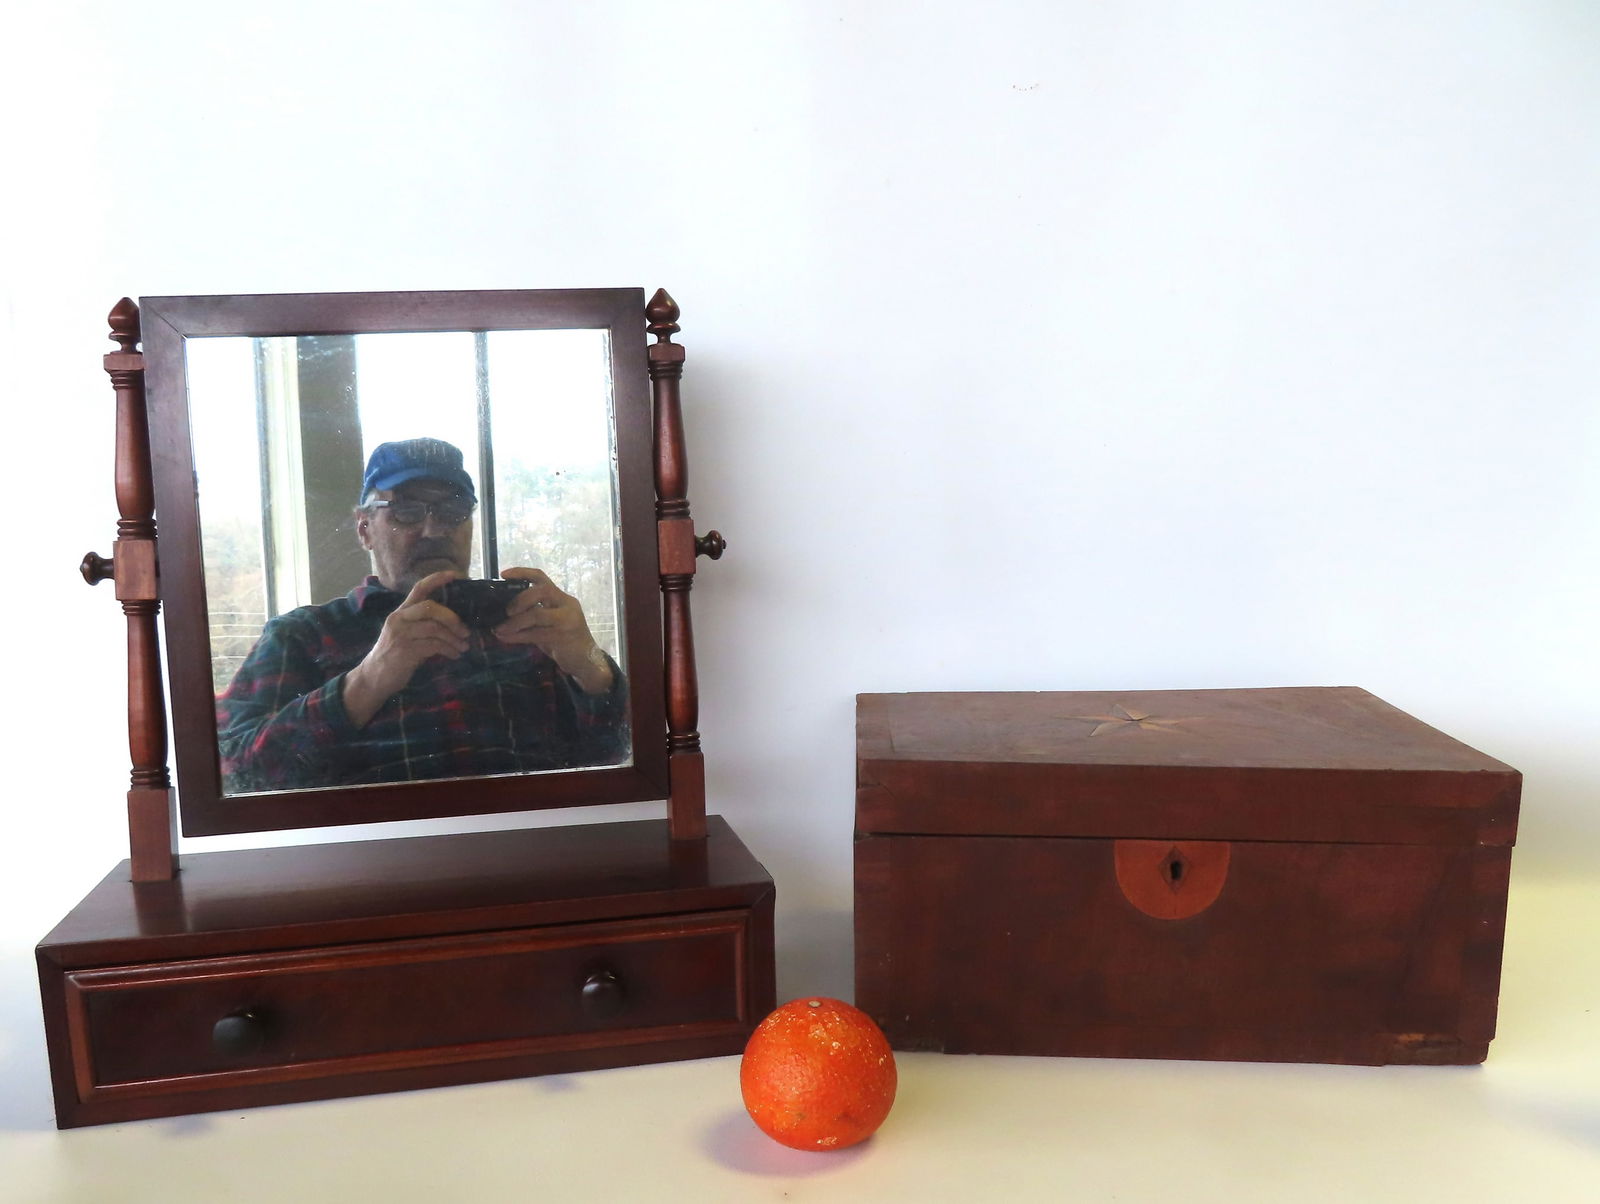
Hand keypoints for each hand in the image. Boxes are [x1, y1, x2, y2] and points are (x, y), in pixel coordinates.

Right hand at [342, 571, 470, 726]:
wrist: (374, 678)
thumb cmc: (395, 656)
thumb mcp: (406, 635)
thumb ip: (423, 625)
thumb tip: (454, 623)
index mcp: (400, 612)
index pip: (418, 589)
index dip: (437, 579)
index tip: (456, 575)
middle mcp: (399, 619)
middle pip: (430, 607)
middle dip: (452, 618)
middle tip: (465, 631)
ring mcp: (401, 634)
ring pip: (434, 628)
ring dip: (454, 638)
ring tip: (463, 646)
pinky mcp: (405, 650)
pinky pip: (434, 645)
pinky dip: (448, 649)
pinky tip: (454, 655)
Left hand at [493, 567, 613, 693]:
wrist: (586, 661)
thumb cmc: (566, 641)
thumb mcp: (551, 623)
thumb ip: (535, 614)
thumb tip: (504, 612)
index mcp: (562, 598)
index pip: (542, 577)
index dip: (522, 572)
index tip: (503, 574)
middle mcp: (567, 604)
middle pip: (542, 591)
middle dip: (520, 599)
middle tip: (506, 611)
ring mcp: (567, 620)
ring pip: (537, 614)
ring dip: (514, 622)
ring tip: (499, 629)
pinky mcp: (563, 636)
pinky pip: (535, 634)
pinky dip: (517, 636)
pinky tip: (505, 638)